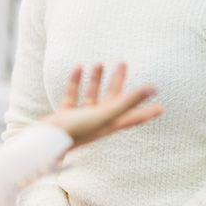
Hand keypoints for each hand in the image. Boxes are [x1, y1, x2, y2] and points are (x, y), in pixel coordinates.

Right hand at [42, 63, 162, 147]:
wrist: (44, 142)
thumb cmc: (77, 130)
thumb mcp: (105, 114)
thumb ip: (128, 101)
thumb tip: (153, 87)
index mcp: (110, 125)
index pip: (134, 117)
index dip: (148, 112)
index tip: (161, 107)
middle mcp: (97, 123)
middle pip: (113, 100)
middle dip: (118, 82)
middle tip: (123, 62)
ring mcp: (80, 119)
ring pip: (92, 96)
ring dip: (96, 80)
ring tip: (99, 63)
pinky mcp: (65, 116)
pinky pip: (72, 96)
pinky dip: (75, 82)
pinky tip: (77, 68)